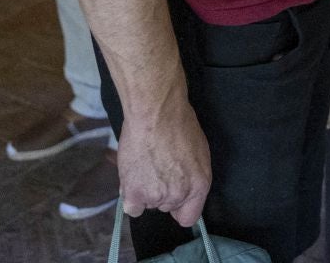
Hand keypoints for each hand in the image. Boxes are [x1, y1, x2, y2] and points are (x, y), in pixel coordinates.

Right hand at [117, 91, 211, 226]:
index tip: (174, 198)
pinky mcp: (135, 194)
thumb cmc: (178, 124)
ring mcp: (156, 197)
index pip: (189, 217)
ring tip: (143, 165)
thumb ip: (191, 174)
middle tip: (156, 167)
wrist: (155, 113)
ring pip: (148, 204)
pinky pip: (132, 208)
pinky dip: (130, 195)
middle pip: (167, 206)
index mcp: (199, 185)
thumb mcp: (198, 151)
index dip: (180, 209)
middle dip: (162, 191)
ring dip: (145, 190)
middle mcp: (179, 195)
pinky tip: (132, 177)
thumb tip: (182, 183)